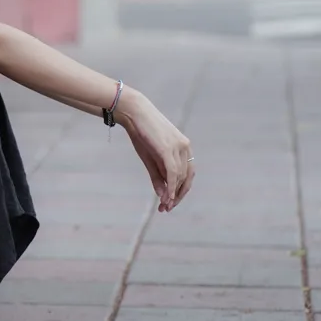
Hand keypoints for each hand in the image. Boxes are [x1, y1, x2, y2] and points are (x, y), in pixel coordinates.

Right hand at [121, 92, 193, 211]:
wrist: (133, 112)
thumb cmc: (141, 132)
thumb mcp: (149, 157)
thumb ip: (157, 175)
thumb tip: (162, 195)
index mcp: (183, 147)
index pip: (187, 174)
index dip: (180, 190)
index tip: (170, 203)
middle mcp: (185, 147)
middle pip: (186, 178)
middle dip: (178, 195)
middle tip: (167, 209)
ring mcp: (178, 147)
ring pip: (180, 177)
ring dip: (173, 194)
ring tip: (164, 206)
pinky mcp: (168, 149)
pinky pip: (173, 173)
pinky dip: (171, 187)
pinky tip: (167, 197)